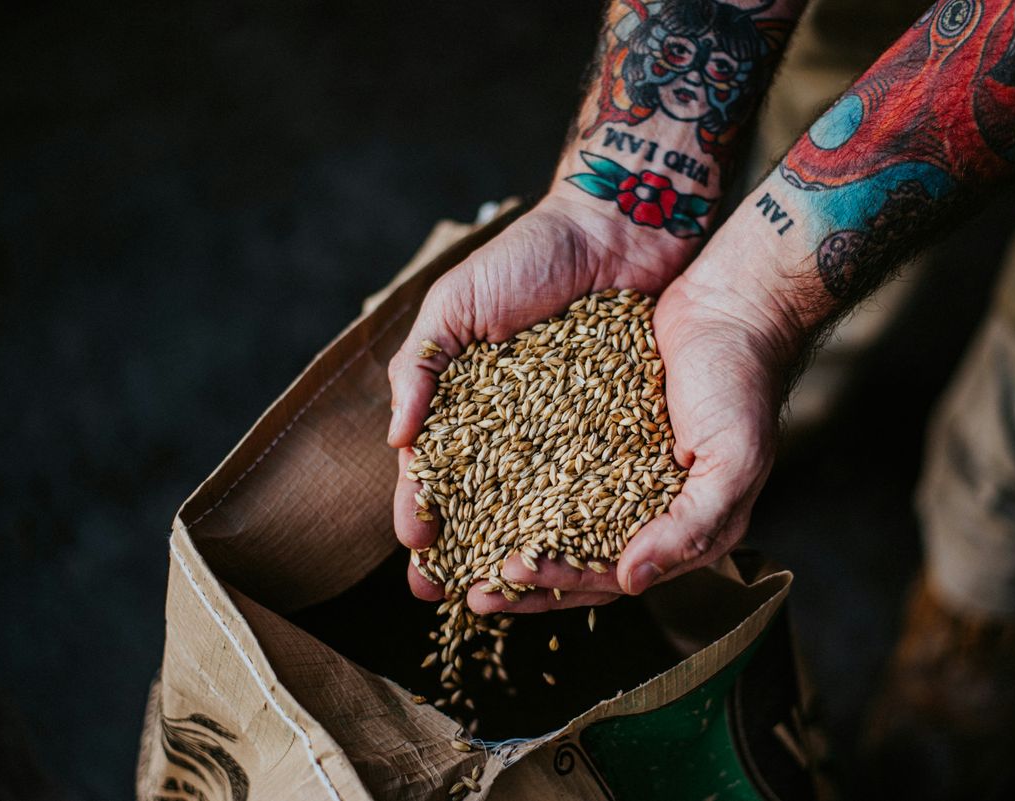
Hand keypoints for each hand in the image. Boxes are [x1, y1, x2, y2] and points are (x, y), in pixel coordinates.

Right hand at [387, 193, 694, 603]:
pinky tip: (574, 552)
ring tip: (505, 590)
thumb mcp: (458, 303)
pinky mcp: (616, 425)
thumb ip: (421, 365)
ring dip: (516, 547)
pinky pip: (596, 479)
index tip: (416, 550)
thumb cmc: (530, 256)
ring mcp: (566, 428)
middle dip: (461, 547)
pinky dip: (581, 516)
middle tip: (445, 595)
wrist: (617, 227)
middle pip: (482, 500)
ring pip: (537, 502)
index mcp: (467, 398)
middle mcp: (514, 423)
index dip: (421, 508)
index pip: (436, 467)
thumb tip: (397, 438)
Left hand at [473, 252, 801, 612]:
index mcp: (684, 530)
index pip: (614, 576)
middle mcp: (648, 509)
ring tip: (467, 550)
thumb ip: (691, 528)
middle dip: (526, 579)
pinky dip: (521, 484)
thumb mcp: (733, 461)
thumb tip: (633, 580)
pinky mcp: (599, 435)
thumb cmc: (741, 384)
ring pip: (559, 521)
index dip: (562, 581)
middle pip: (579, 559)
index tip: (509, 574)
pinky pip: (553, 468)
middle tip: (471, 590)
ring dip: (515, 539)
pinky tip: (485, 487)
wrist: (729, 305)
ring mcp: (620, 471)